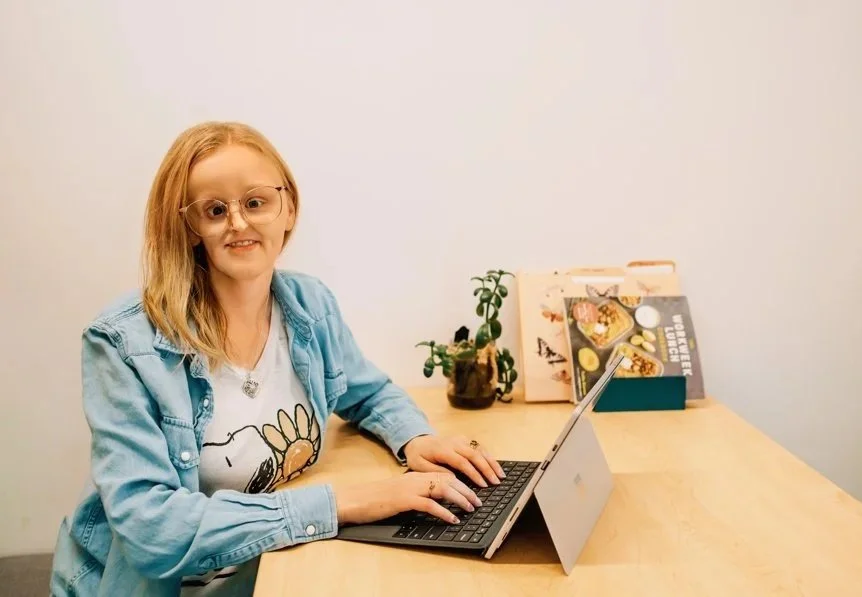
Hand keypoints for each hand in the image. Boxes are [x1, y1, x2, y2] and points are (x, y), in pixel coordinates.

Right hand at [333, 471, 482, 524]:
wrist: (355, 499)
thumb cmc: (376, 499)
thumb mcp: (401, 493)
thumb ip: (417, 494)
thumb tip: (436, 502)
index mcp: (415, 475)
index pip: (444, 474)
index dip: (461, 483)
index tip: (473, 491)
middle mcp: (415, 478)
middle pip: (448, 479)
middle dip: (467, 490)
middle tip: (479, 501)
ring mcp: (410, 488)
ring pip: (443, 488)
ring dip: (460, 498)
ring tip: (471, 508)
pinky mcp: (404, 500)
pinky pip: (429, 504)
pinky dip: (444, 511)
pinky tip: (452, 519)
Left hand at [402, 434, 505, 487]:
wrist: (417, 441)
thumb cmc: (418, 456)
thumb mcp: (419, 466)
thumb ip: (436, 472)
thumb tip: (453, 479)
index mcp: (442, 449)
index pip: (462, 462)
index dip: (474, 473)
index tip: (482, 485)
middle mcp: (454, 442)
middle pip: (474, 454)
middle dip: (487, 469)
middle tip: (495, 482)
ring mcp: (460, 439)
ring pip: (479, 449)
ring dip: (491, 462)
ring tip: (501, 476)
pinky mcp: (464, 439)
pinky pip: (479, 447)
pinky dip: (489, 456)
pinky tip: (495, 466)